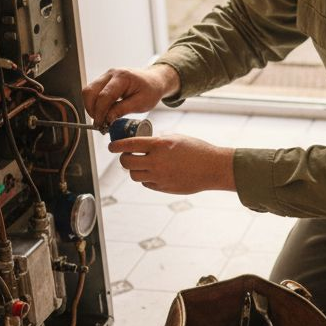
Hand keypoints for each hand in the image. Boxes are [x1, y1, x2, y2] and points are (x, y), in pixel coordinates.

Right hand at [82, 64, 179, 128]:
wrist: (154, 80)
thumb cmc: (151, 90)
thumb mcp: (141, 103)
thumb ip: (122, 110)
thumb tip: (107, 119)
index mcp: (123, 77)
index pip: (104, 96)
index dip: (100, 113)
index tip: (101, 125)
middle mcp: (111, 74)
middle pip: (90, 91)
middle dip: (91, 110)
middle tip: (99, 123)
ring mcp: (106, 76)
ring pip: (88, 91)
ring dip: (91, 107)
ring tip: (101, 119)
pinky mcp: (104, 80)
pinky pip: (92, 92)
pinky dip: (94, 103)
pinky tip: (102, 112)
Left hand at [109, 134, 235, 194]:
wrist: (213, 168)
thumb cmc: (197, 149)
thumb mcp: (176, 138)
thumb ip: (158, 141)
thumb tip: (142, 145)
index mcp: (159, 145)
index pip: (129, 145)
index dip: (116, 145)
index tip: (111, 146)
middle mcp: (156, 162)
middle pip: (127, 163)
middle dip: (123, 158)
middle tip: (126, 156)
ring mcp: (159, 177)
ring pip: (134, 175)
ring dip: (134, 169)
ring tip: (140, 165)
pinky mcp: (163, 188)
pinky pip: (146, 183)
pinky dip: (146, 178)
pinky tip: (154, 172)